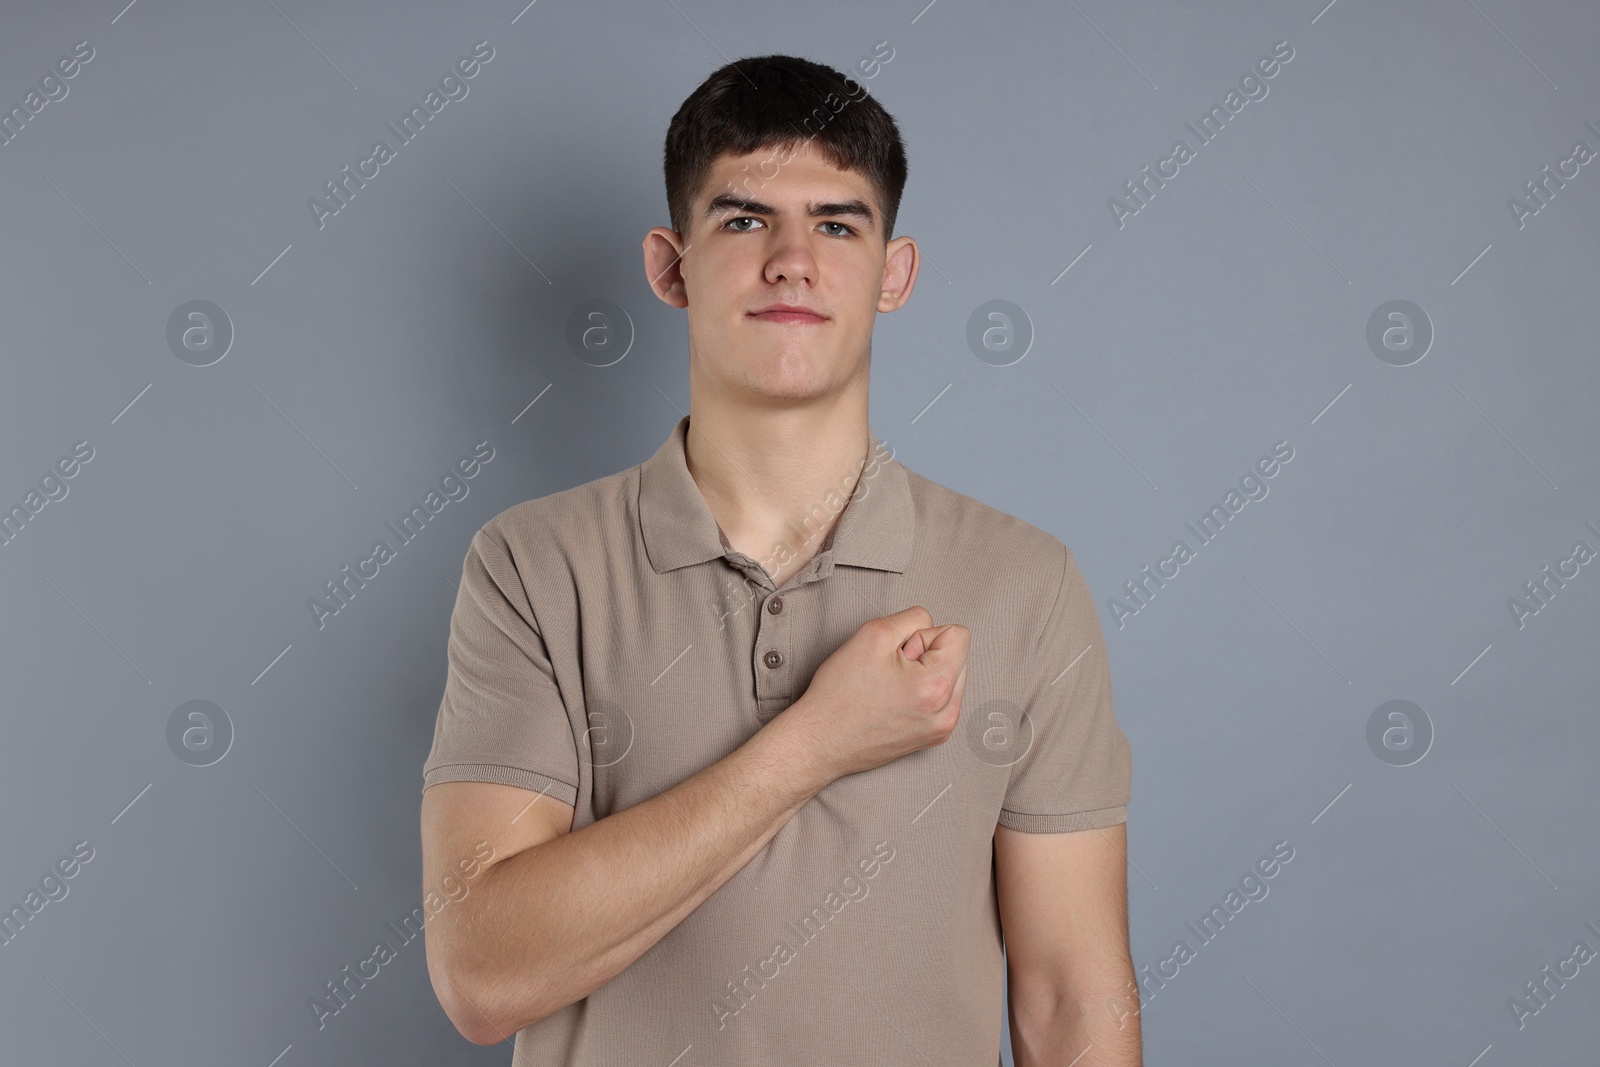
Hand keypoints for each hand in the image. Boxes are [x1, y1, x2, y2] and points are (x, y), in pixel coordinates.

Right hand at [785, 606, 969, 781]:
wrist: (820, 741)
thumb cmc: (839, 694)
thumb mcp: (874, 633)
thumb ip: (914, 618)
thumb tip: (931, 627)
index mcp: (938, 686)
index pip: (958, 635)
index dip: (922, 636)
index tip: (898, 655)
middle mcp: (947, 713)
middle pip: (957, 656)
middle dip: (926, 655)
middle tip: (890, 672)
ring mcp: (941, 728)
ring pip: (949, 676)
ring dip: (923, 673)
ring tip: (889, 687)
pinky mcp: (932, 737)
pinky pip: (940, 698)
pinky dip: (920, 692)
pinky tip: (891, 700)